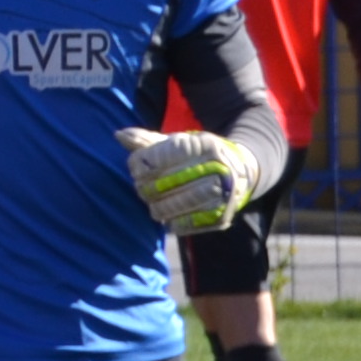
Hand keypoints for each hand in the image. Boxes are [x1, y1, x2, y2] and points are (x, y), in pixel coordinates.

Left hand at [117, 125, 249, 233]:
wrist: (241, 172)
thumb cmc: (197, 155)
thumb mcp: (177, 142)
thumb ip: (147, 141)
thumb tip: (119, 135)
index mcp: (206, 145)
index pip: (160, 156)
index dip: (140, 163)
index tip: (136, 167)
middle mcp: (219, 168)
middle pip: (164, 183)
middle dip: (145, 187)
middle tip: (142, 187)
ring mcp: (223, 194)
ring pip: (173, 206)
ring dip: (156, 206)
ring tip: (154, 201)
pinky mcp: (222, 217)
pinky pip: (184, 225)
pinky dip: (171, 221)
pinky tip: (169, 214)